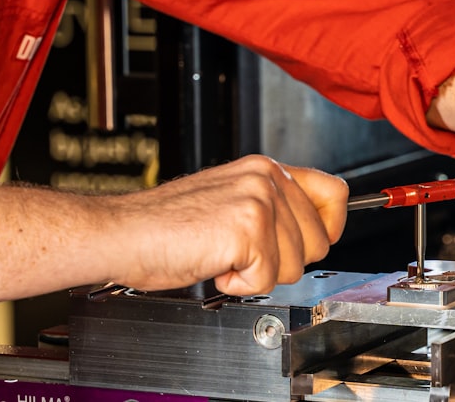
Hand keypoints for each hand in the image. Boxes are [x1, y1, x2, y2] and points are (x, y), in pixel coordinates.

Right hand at [99, 155, 347, 295]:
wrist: (120, 233)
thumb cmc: (165, 226)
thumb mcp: (230, 202)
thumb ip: (272, 207)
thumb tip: (314, 231)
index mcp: (265, 169)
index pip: (334, 192)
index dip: (331, 225)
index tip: (315, 241)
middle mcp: (266, 178)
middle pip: (320, 241)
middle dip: (284, 261)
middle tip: (242, 253)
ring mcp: (259, 201)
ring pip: (296, 265)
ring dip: (258, 273)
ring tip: (222, 255)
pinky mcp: (247, 229)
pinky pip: (266, 280)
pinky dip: (238, 285)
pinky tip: (214, 264)